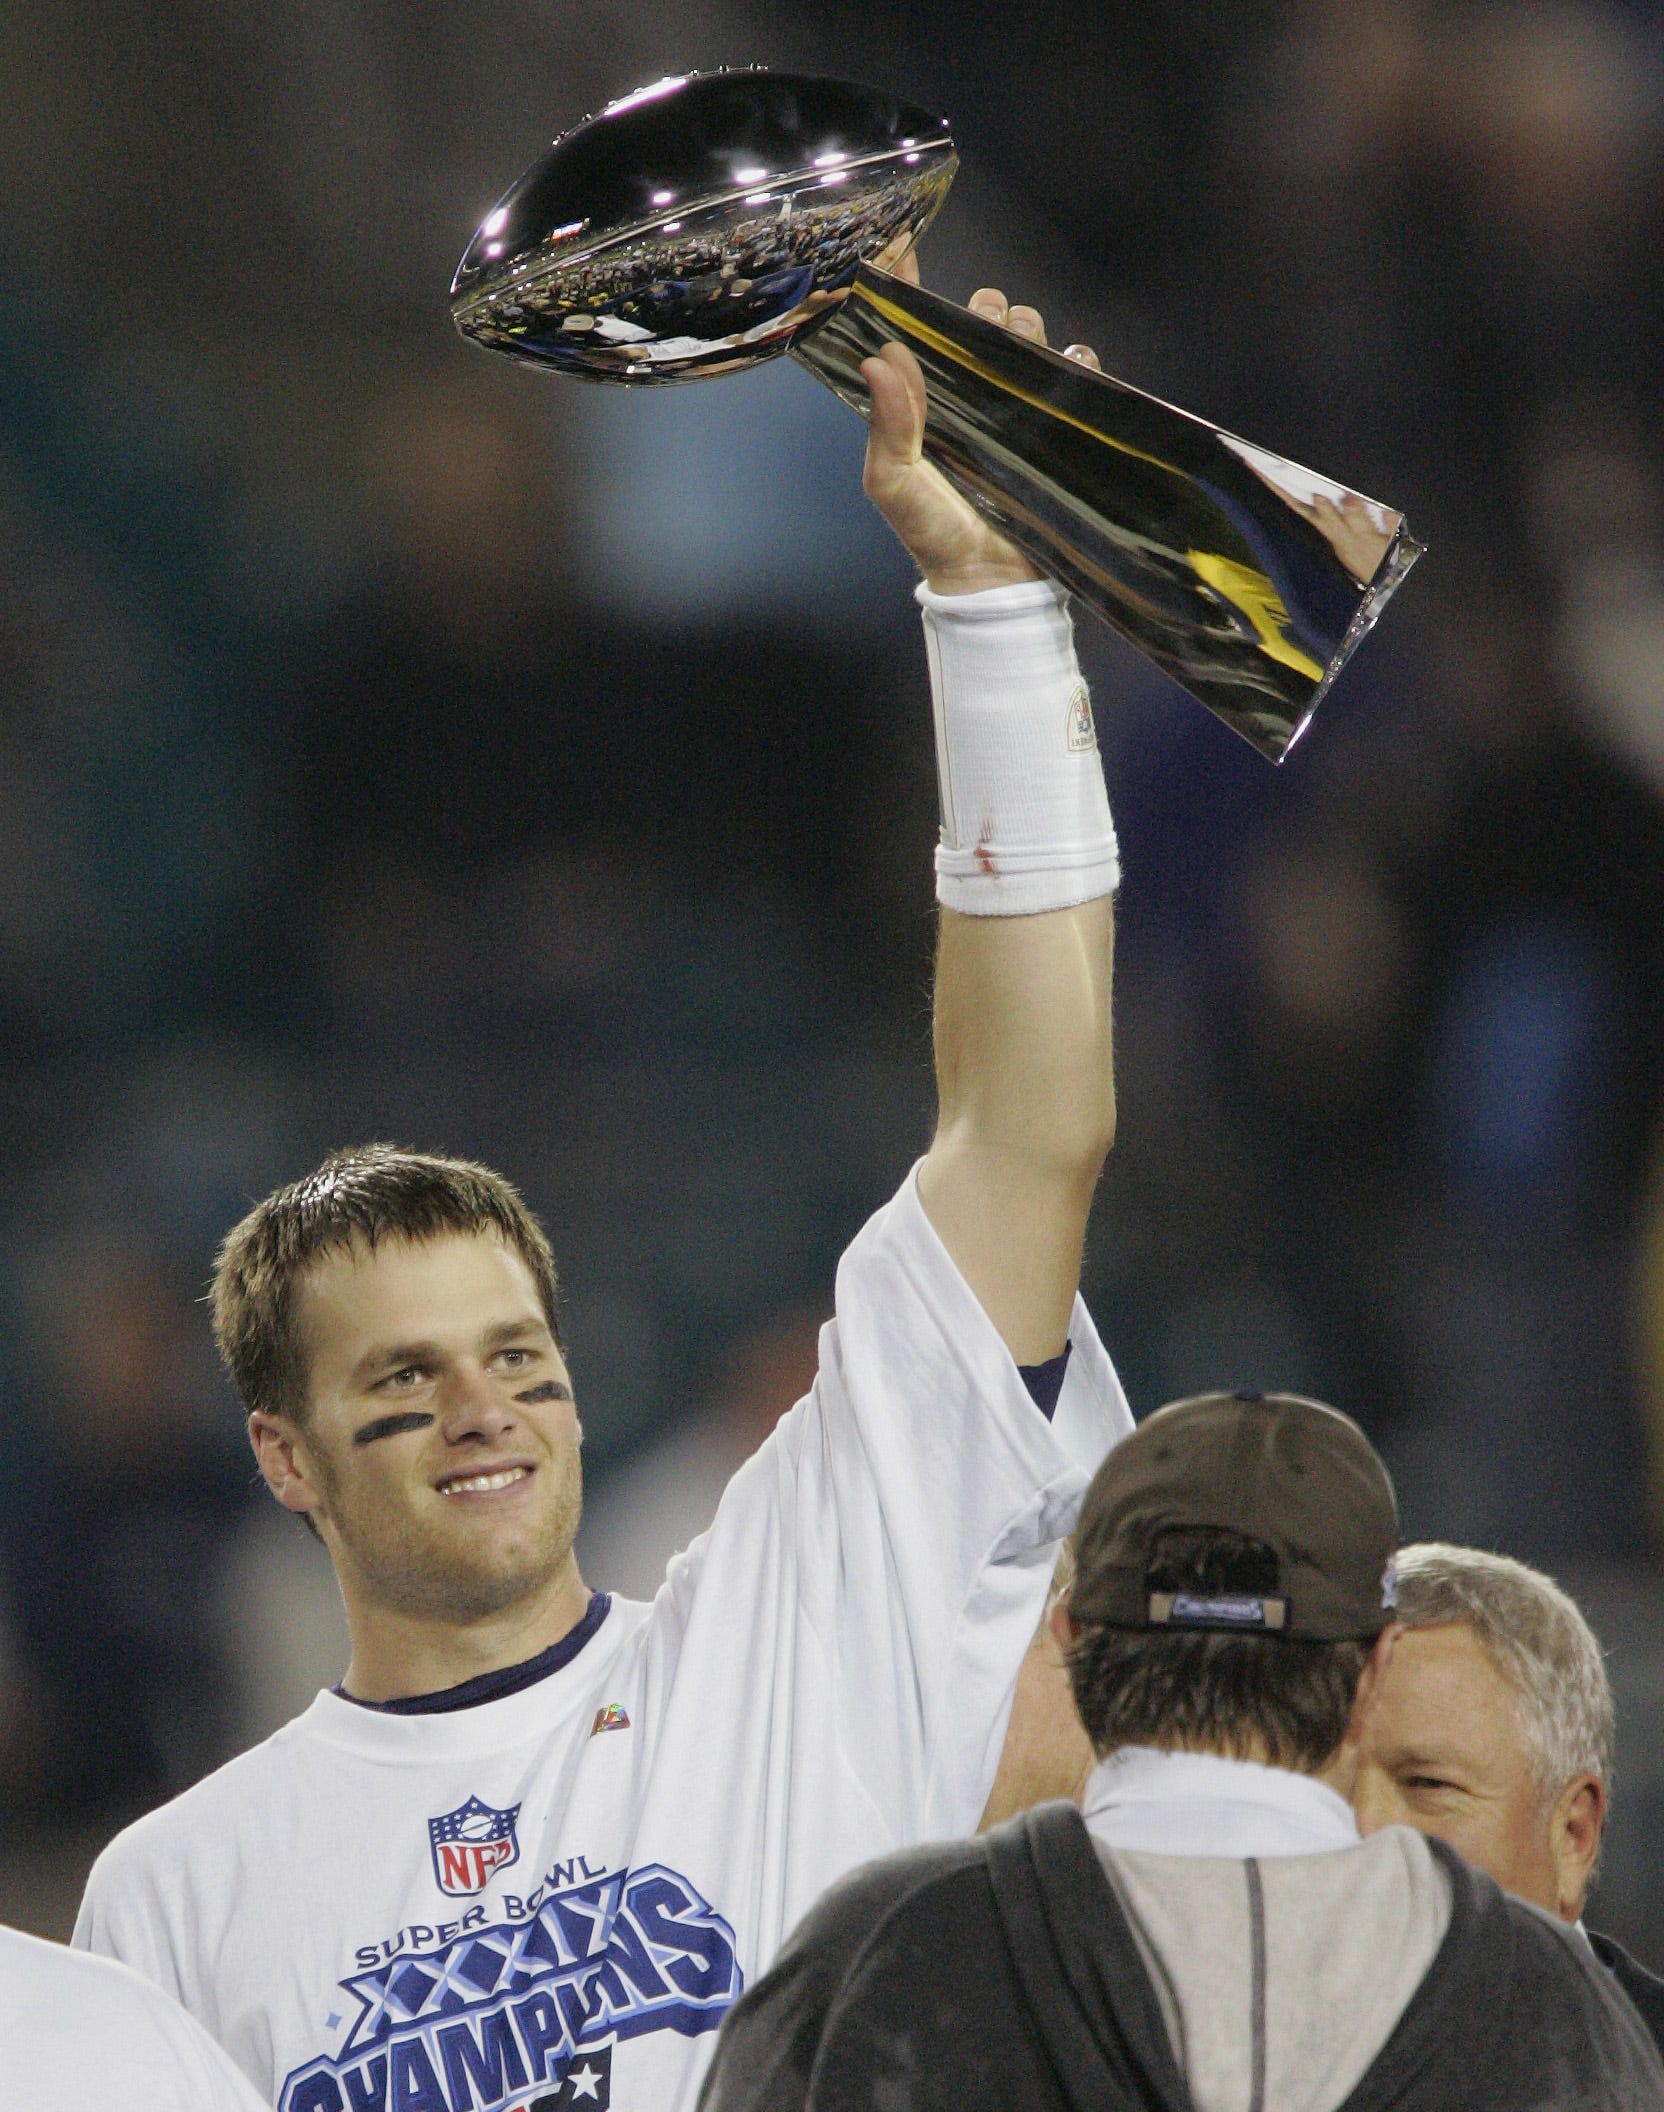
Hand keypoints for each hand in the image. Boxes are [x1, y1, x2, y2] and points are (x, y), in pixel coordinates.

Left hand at [860, 257, 1102, 596]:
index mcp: (923, 404)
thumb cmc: (934, 534)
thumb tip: (880, 356)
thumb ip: (887, 423)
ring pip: (1025, 340)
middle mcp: (968, 398)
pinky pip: (1075, 376)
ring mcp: (1014, 412)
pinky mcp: (1057, 429)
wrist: (993, 584)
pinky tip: (1070, 363)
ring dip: (1024, 328)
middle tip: (983, 318)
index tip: (902, 251)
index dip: (907, 290)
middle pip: (979, 326)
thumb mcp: (894, 483)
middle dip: (982, 310)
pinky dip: (1077, 361)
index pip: (914, 333)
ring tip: (1020, 341)